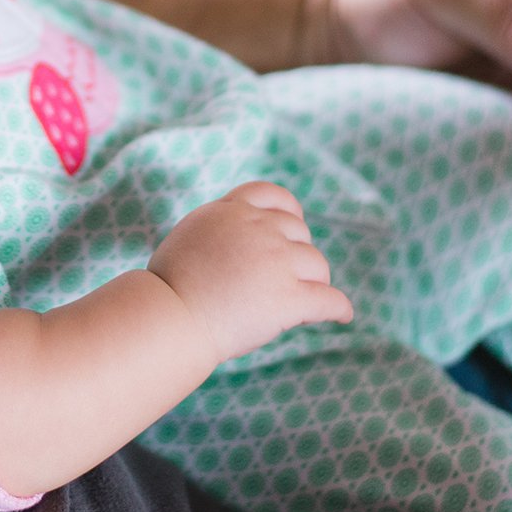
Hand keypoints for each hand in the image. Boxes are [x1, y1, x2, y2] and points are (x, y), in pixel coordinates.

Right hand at [147, 182, 352, 360]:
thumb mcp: (192, 234)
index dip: (288, 212)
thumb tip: (241, 237)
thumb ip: (221, 228)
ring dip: (314, 282)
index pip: (273, 195)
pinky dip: (339, 308)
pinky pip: (329, 300)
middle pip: (299, 233)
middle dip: (297, 254)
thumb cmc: (169, 286)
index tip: (292, 227)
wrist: (170, 315)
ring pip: (317, 266)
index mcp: (232, 210)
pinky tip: (342, 316)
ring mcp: (277, 261)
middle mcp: (259, 228)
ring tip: (305, 301)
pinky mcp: (289, 297)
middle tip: (287, 278)